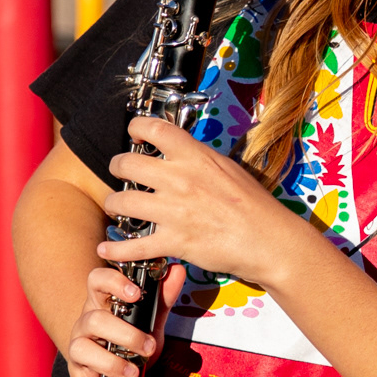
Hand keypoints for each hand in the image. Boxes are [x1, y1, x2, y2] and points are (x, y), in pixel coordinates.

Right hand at [65, 259, 187, 376]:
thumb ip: (163, 298)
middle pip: (93, 320)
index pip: (96, 280)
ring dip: (109, 363)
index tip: (135, 294)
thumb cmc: (132, 338)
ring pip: (79, 351)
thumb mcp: (151, 319)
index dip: (112, 282)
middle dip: (124, 334)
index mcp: (101, 304)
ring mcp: (79, 353)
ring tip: (133, 373)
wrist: (124, 370)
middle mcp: (85, 326)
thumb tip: (177, 269)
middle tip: (148, 346)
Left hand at [106, 119, 298, 286]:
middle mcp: (179, 179)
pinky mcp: (174, 241)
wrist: (269, 240)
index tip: (133, 135)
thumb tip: (183, 155)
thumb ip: (199, 161)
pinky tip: (107, 247)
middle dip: (117, 167)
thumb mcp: (228, 169)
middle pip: (126, 163)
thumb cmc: (255, 207)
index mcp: (195, 156)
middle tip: (119, 173)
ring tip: (115, 207)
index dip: (135, 128)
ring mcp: (174, 211)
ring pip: (121, 202)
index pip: (152, 128)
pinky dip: (117, 248)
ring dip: (113, 204)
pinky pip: (134, 245)